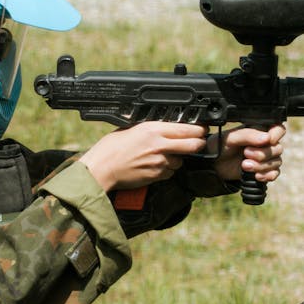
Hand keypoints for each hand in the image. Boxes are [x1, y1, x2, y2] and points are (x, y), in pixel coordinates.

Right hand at [79, 121, 208, 191]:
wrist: (102, 168)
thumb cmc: (111, 148)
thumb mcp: (132, 129)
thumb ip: (151, 129)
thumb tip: (166, 128)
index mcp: (152, 129)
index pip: (186, 129)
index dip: (198, 130)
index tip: (202, 129)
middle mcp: (159, 145)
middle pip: (193, 145)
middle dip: (198, 144)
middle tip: (198, 142)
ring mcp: (160, 162)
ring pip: (181, 161)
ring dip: (177, 159)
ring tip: (162, 156)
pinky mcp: (157, 175)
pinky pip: (170, 172)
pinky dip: (166, 170)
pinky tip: (154, 166)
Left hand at [210, 124, 285, 182]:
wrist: (212, 165)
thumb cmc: (219, 146)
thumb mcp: (230, 137)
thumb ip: (248, 135)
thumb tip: (267, 138)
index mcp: (258, 130)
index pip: (278, 129)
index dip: (276, 134)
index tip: (268, 140)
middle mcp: (264, 144)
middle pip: (277, 148)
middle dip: (262, 154)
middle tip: (245, 154)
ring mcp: (265, 158)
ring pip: (276, 162)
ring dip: (262, 166)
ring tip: (245, 166)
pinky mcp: (263, 170)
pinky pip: (274, 174)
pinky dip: (267, 175)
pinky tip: (255, 175)